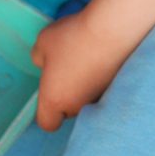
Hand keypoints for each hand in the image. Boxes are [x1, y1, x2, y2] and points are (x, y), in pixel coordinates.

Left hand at [31, 11, 132, 131]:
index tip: (47, 87)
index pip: (47, 123)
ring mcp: (98, 100)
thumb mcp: (43, 42)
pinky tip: (98, 57)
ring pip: (84, 100)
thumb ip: (39, 58)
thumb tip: (45, 64)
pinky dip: (97, 78)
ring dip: (82, 85)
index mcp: (55, 101)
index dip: (45, 109)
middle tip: (65, 65)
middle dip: (65, 94)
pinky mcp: (115, 90)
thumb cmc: (71, 39)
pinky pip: (100, 89)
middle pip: (67, 110)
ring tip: (83, 57)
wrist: (112, 32)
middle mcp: (77, 107)